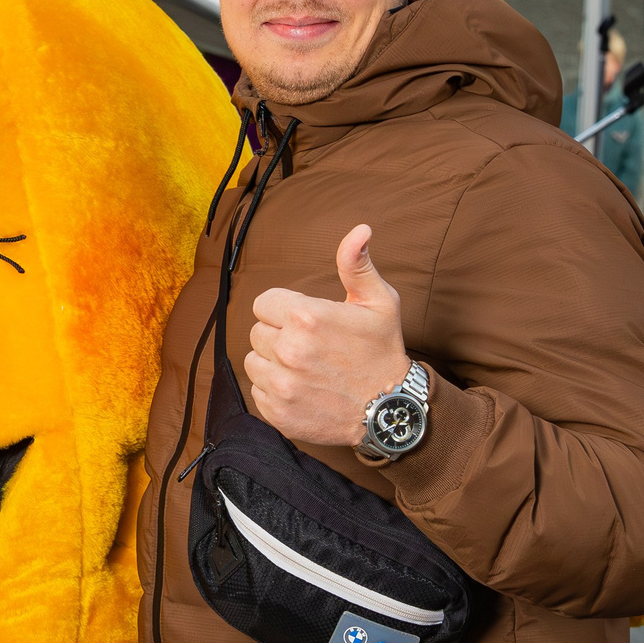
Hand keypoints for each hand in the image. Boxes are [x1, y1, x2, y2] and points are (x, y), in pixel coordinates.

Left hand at [243, 225, 414, 447]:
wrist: (389, 411)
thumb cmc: (382, 351)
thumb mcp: (378, 302)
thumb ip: (356, 264)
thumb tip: (359, 229)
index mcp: (307, 316)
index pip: (264, 303)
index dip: (284, 311)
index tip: (306, 322)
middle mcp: (289, 350)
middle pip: (257, 332)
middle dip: (279, 336)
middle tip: (311, 347)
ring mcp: (281, 384)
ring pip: (253, 362)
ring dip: (273, 363)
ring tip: (305, 368)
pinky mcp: (277, 412)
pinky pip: (257, 391)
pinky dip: (274, 391)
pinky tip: (302, 389)